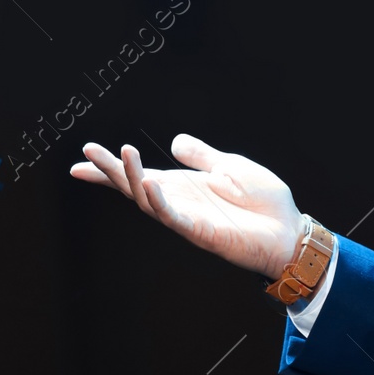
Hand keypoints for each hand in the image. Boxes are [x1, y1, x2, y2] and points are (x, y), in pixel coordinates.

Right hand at [70, 134, 302, 280]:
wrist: (290, 230)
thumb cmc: (265, 202)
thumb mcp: (231, 167)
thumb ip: (202, 156)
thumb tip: (175, 141)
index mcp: (185, 186)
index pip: (141, 174)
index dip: (112, 168)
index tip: (83, 158)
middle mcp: (180, 202)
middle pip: (135, 186)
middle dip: (110, 171)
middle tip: (87, 153)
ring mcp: (188, 218)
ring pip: (148, 200)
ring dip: (133, 177)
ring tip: (123, 154)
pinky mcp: (201, 232)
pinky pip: (173, 217)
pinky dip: (159, 201)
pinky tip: (148, 183)